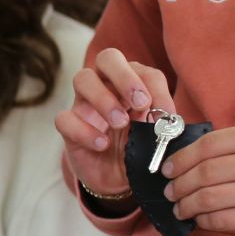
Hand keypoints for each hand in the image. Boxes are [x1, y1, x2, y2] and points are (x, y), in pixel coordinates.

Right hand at [54, 47, 175, 199]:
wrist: (116, 178)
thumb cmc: (136, 149)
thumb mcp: (154, 136)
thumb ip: (161, 124)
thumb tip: (169, 119)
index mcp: (131, 85)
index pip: (143, 70)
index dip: (155, 88)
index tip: (166, 114)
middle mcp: (105, 86)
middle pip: (108, 58)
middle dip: (124, 76)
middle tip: (139, 103)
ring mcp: (84, 104)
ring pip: (82, 79)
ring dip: (103, 98)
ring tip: (120, 123)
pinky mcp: (68, 126)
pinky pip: (65, 118)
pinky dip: (84, 130)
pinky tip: (102, 145)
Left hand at [162, 122, 234, 235]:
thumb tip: (187, 156)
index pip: (208, 144)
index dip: (180, 158)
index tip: (167, 168)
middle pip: (204, 172)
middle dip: (178, 184)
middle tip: (170, 190)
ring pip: (207, 198)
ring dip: (185, 204)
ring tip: (180, 206)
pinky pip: (219, 220)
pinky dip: (202, 220)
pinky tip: (199, 218)